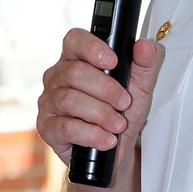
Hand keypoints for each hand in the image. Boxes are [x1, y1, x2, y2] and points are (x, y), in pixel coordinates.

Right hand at [37, 29, 161, 169]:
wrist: (115, 150)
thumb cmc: (122, 113)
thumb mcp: (140, 87)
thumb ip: (145, 64)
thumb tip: (145, 46)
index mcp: (76, 60)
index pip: (74, 40)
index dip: (92, 48)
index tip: (113, 62)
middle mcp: (57, 77)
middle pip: (74, 72)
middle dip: (106, 89)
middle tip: (124, 102)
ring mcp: (49, 102)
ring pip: (70, 100)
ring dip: (101, 114)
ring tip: (118, 124)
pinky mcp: (47, 128)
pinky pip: (66, 127)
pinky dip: (92, 134)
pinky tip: (106, 139)